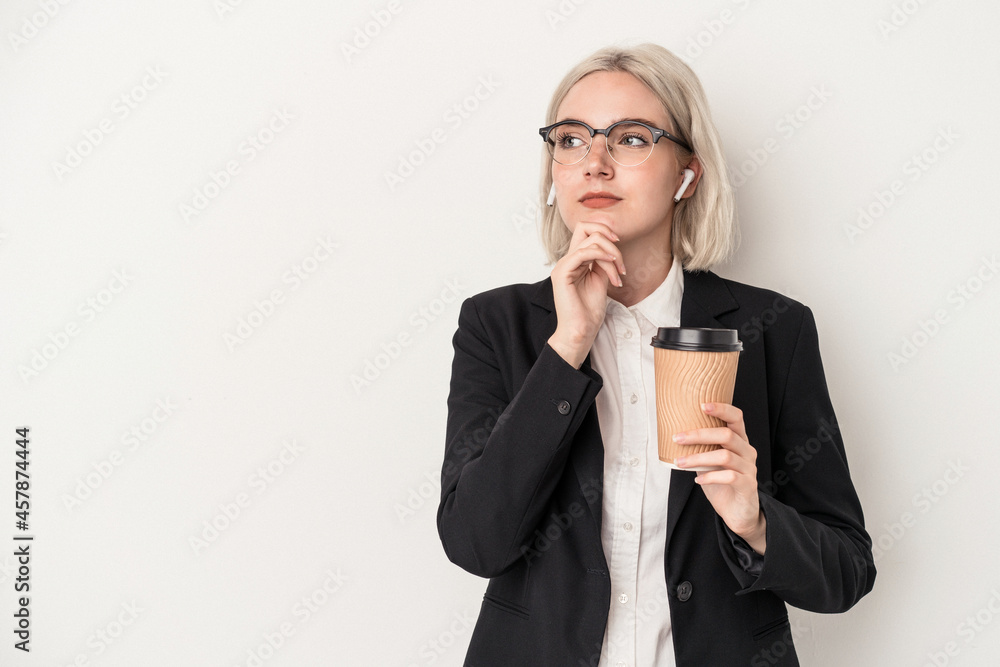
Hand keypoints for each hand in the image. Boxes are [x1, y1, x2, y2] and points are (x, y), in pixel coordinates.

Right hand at [547, 221, 625, 368]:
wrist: (580, 331)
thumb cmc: (588, 311)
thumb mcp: (601, 280)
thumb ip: (603, 263)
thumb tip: (611, 249)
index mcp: (575, 261)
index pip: (586, 230)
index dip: (604, 232)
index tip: (619, 247)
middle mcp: (567, 260)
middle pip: (586, 227)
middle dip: (610, 240)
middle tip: (621, 262)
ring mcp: (563, 265)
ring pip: (590, 240)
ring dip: (612, 254)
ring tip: (619, 274)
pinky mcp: (562, 273)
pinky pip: (583, 253)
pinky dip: (602, 256)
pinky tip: (613, 267)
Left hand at [674, 402, 765, 553]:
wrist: (738, 512)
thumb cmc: (722, 483)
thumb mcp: (710, 462)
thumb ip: (701, 448)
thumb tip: (675, 435)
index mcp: (739, 441)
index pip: (736, 417)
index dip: (722, 409)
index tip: (701, 405)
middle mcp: (747, 451)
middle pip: (727, 435)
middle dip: (699, 434)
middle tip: (677, 438)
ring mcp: (749, 468)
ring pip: (724, 456)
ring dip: (698, 458)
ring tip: (680, 463)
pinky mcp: (747, 486)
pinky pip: (729, 477)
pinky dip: (710, 477)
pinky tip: (697, 479)